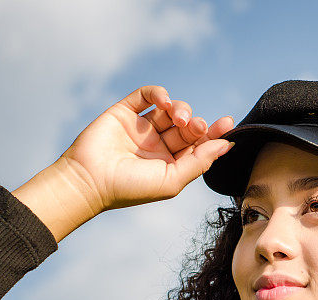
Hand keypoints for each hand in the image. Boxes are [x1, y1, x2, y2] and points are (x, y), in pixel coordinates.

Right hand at [54, 85, 234, 213]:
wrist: (89, 180)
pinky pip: (147, 96)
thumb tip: (226, 145)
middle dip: (196, 123)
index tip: (228, 124)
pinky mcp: (125, 112)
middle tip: (196, 125)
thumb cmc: (131, 187)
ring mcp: (142, 127)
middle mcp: (159, 145)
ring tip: (178, 118)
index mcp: (172, 163)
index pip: (199, 145)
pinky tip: (164, 102)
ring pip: (171, 109)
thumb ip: (199, 162)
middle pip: (187, 126)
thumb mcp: (172, 180)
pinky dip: (159, 93)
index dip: (214, 133)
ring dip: (181, 109)